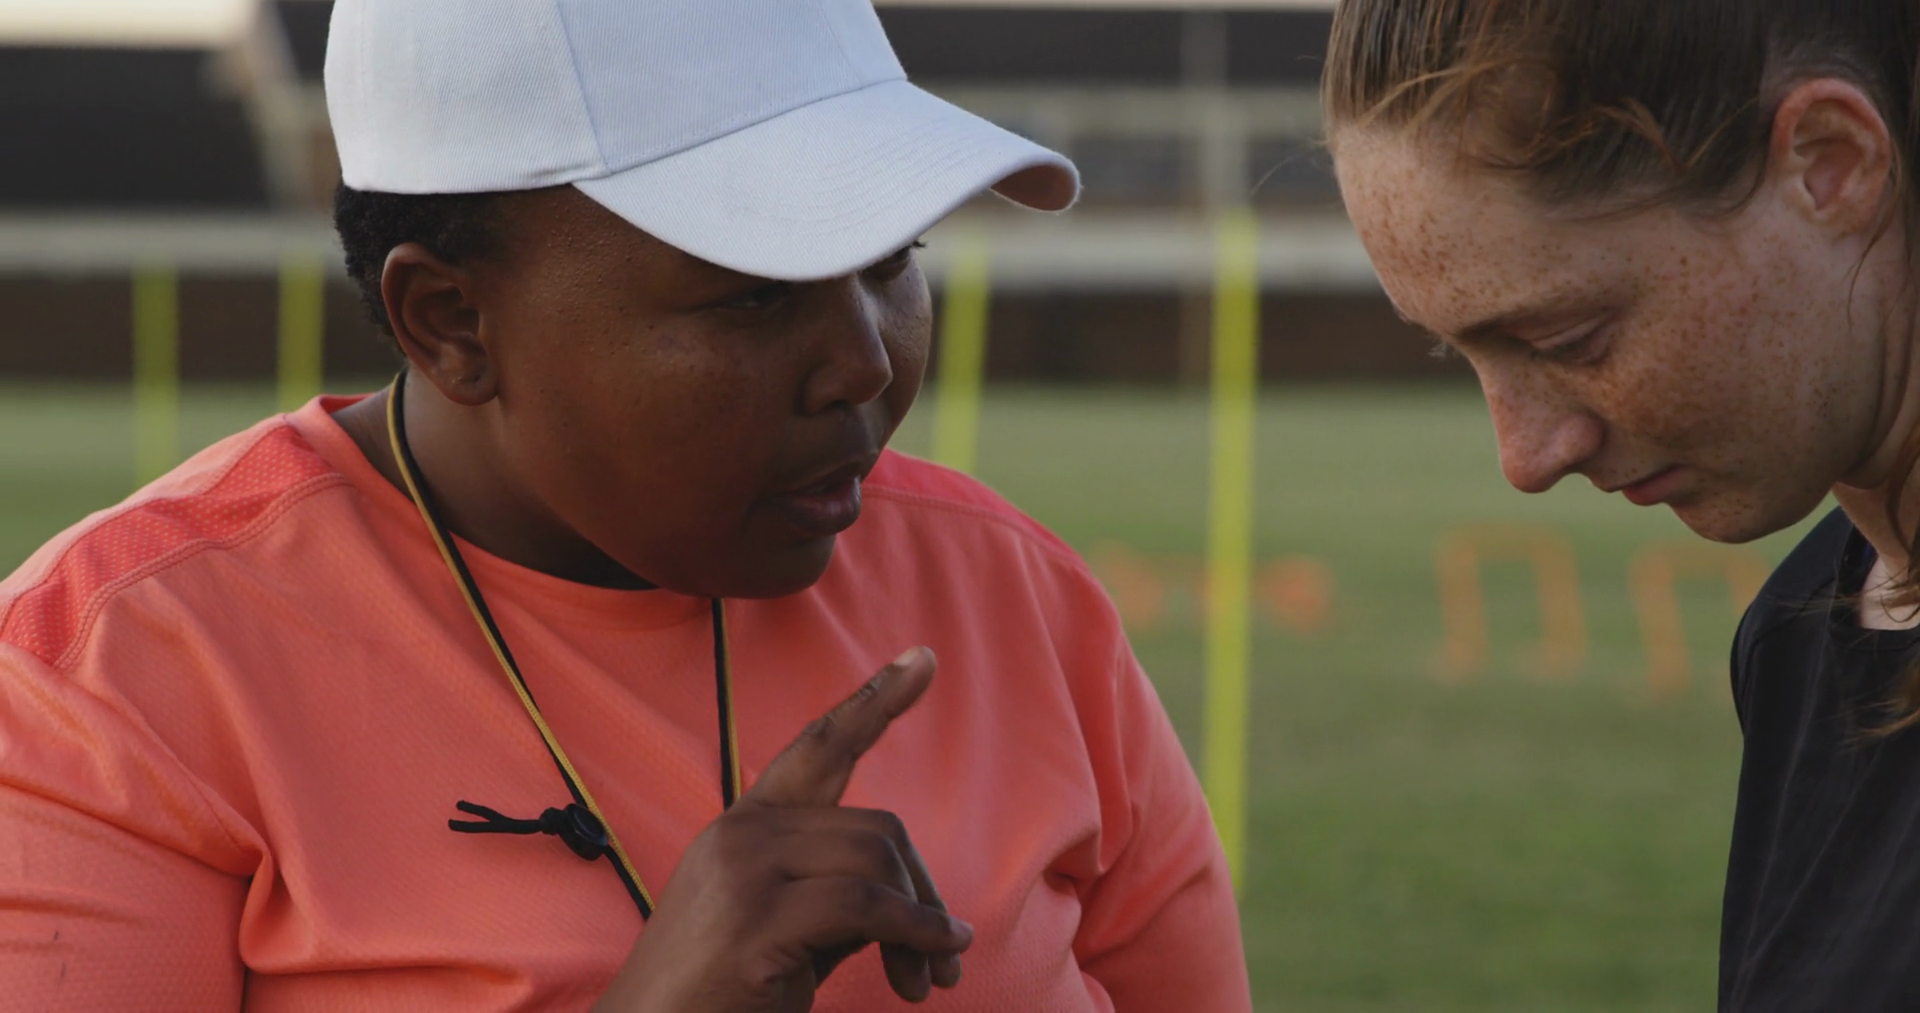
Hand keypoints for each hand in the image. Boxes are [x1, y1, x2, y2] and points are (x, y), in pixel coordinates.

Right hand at [594, 647, 967, 1012]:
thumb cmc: (722, 990)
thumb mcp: (786, 925)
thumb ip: (838, 891)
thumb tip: (914, 896)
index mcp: (746, 824)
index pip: (818, 746)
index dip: (876, 700)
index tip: (925, 658)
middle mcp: (742, 833)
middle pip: (878, 827)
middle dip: (923, 889)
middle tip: (947, 951)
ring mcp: (745, 872)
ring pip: (877, 861)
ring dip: (923, 921)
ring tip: (935, 974)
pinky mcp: (757, 921)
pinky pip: (867, 906)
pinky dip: (916, 932)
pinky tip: (933, 961)